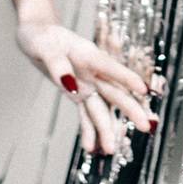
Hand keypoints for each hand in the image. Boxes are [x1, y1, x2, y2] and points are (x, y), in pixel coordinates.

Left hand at [16, 19, 157, 154]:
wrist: (36, 33)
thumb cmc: (40, 35)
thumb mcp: (43, 47)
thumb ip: (57, 65)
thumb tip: (72, 87)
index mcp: (87, 54)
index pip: (110, 67)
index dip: (127, 77)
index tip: (144, 90)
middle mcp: (92, 71)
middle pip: (113, 92)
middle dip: (130, 110)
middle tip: (146, 127)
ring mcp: (86, 83)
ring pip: (100, 108)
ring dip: (106, 128)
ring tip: (111, 150)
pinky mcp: (77, 93)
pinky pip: (84, 113)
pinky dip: (88, 129)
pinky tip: (91, 147)